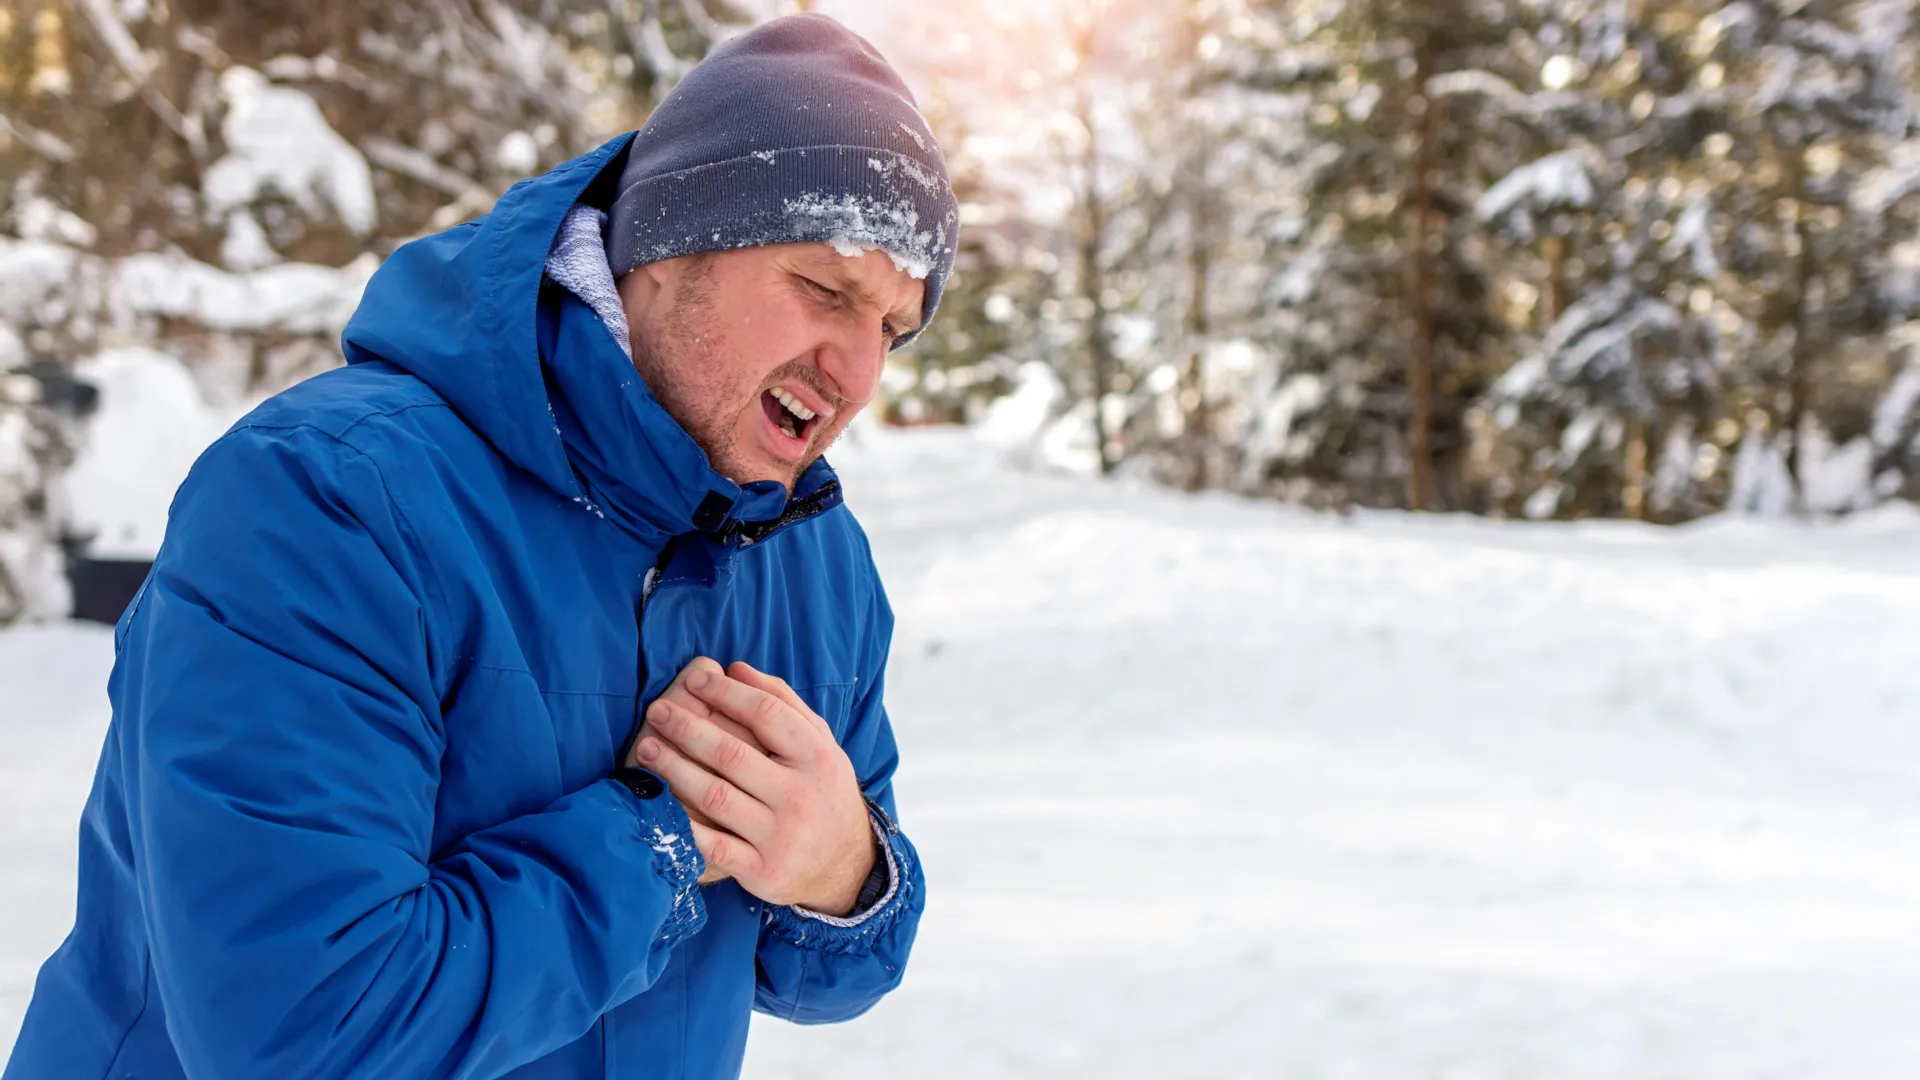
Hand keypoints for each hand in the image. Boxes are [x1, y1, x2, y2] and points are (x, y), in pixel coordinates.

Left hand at [633, 660, 875, 914]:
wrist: (846, 865)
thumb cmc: (822, 791)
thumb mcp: (820, 744)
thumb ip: (783, 702)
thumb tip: (735, 668)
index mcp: (818, 757)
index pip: (766, 714)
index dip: (725, 693)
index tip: (694, 680)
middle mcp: (800, 795)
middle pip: (732, 754)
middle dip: (687, 728)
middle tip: (658, 710)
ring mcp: (780, 836)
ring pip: (715, 796)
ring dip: (674, 769)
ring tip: (647, 748)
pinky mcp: (762, 870)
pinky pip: (713, 846)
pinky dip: (684, 824)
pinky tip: (658, 802)